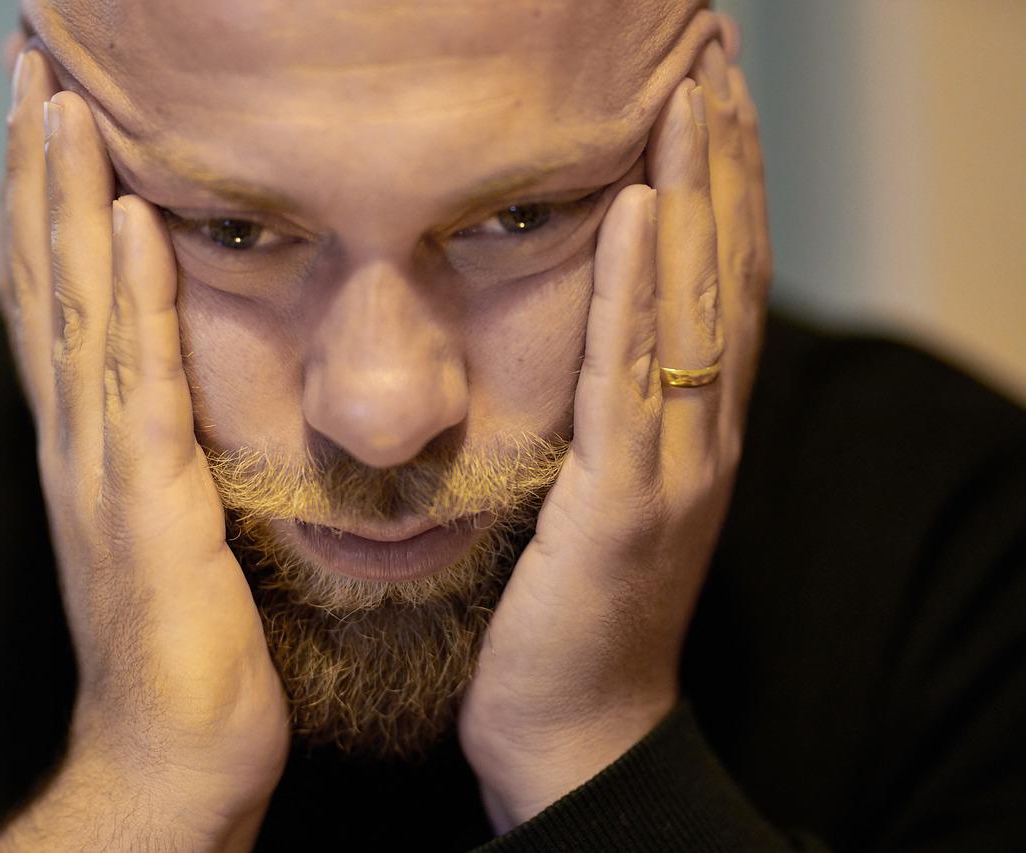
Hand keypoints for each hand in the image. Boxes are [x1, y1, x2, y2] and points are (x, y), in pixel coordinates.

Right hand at [0, 47, 288, 850]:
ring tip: (63, 107)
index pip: (53, 301)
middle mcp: (76, 440)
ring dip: (69, 205)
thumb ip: (157, 449)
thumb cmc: (184, 643)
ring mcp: (103, 468)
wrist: (174, 748)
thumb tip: (174, 387)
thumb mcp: (168, 522)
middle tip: (31, 74)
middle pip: (46, 283)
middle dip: (37, 173)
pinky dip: (134, 300)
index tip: (44, 121)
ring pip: (78, 312)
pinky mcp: (150, 504)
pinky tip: (138, 226)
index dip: (42, 207)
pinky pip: (139, 383)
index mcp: (84, 442)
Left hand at [458, 36, 771, 831]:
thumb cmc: (566, 613)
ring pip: (694, 310)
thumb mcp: (593, 495)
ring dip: (695, 196)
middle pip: (724, 275)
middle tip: (715, 59)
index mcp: (690, 432)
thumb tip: (582, 338)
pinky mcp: (621, 509)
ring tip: (689, 97)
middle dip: (723, 162)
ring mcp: (672, 472)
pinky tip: (635, 215)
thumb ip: (603, 417)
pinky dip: (635, 294)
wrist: (570, 728)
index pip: (718, 285)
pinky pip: (630, 381)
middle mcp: (700, 438)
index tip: (711, 98)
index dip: (724, 187)